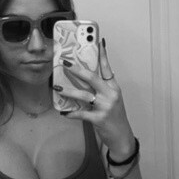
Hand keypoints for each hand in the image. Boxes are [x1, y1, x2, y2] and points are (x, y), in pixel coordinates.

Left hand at [55, 39, 135, 159]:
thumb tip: (85, 77)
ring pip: (84, 95)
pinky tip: (63, 112)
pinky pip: (82, 114)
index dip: (102, 54)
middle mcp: (111, 94)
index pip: (107, 68)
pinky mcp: (99, 119)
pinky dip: (72, 113)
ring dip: (68, 91)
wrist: (122, 136)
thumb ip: (102, 89)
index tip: (98, 41)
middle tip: (64, 63)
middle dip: (77, 69)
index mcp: (114, 87)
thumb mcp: (112, 99)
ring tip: (57, 88)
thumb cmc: (114, 117)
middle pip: (92, 78)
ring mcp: (105, 106)